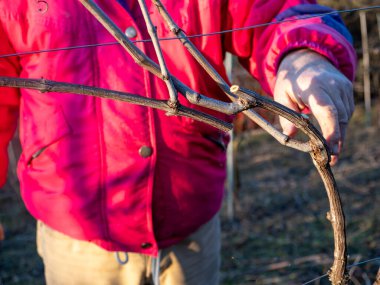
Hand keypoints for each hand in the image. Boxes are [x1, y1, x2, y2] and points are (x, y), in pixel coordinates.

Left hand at [274, 49, 353, 164]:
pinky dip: (341, 126)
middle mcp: (331, 85)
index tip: (330, 149)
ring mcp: (342, 86)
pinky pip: (346, 112)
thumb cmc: (290, 80)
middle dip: (336, 140)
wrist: (306, 58)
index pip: (326, 110)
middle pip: (339, 117)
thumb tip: (290, 136)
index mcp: (312, 86)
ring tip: (330, 154)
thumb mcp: (280, 95)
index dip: (330, 130)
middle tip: (330, 160)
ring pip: (345, 116)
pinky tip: (332, 138)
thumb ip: (286, 115)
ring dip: (339, 135)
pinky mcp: (347, 89)